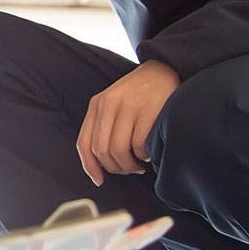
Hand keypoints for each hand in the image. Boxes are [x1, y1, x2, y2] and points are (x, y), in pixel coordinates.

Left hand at [77, 59, 180, 186]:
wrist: (164, 69)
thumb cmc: (140, 92)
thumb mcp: (114, 102)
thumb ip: (104, 126)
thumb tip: (100, 164)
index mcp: (97, 104)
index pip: (84, 143)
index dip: (89, 166)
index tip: (98, 180)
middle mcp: (109, 104)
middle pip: (102, 151)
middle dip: (115, 168)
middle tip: (128, 168)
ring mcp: (128, 107)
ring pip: (120, 151)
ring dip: (130, 165)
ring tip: (139, 163)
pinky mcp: (148, 111)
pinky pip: (140, 146)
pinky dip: (144, 156)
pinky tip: (149, 152)